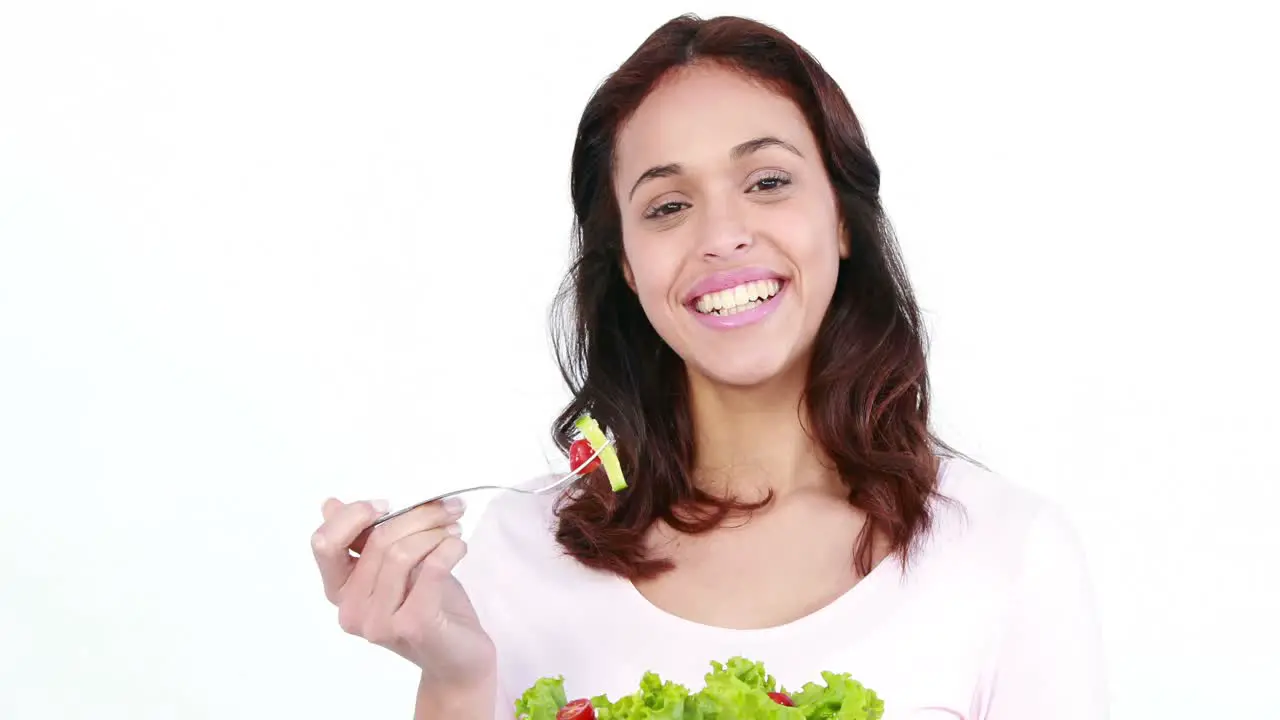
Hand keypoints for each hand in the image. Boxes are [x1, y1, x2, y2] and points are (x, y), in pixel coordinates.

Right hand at [311, 498, 496, 686]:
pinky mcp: (413, 625)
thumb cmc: (429, 606)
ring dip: (435, 532)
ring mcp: (379, 622)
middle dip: (417, 515)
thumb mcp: (395, 566)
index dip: (353, 516)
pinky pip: (431, 568)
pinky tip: (458, 547)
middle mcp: (351, 610)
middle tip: (448, 510)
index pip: (325, 544)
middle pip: (377, 540)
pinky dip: (449, 548)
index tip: (388, 504)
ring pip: (402, 551)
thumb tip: (330, 505)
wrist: (459, 657)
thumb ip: (365, 540)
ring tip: (454, 531)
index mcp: (339, 592)